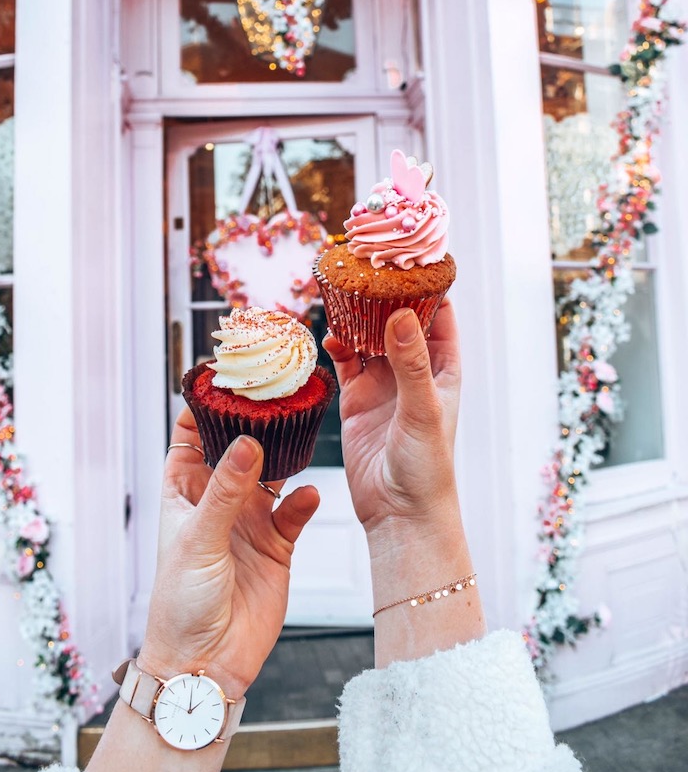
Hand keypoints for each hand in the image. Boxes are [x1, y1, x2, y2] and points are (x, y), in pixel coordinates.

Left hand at [137, 409, 319, 700]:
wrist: (206, 664)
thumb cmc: (181, 604)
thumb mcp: (198, 540)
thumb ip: (225, 492)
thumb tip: (244, 443)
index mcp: (184, 494)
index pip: (188, 438)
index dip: (201, 408)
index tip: (221, 378)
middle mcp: (217, 502)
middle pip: (236, 448)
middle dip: (253, 423)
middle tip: (275, 392)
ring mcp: (248, 522)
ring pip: (271, 474)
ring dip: (284, 455)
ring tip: (302, 428)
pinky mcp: (277, 546)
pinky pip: (295, 514)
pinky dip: (305, 502)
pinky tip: (309, 495)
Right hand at [325, 300, 483, 662]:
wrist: (399, 515)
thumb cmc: (427, 468)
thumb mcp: (423, 410)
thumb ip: (411, 363)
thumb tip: (400, 313)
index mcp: (443, 369)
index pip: (439, 315)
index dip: (426, 286)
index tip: (408, 257)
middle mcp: (414, 372)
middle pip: (397, 320)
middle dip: (382, 294)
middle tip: (363, 265)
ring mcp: (384, 385)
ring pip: (368, 338)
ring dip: (355, 318)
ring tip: (339, 292)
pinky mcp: (356, 401)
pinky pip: (345, 363)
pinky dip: (336, 347)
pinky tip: (327, 335)